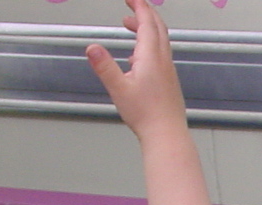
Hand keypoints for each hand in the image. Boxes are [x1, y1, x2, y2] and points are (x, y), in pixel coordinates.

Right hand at [84, 0, 186, 140]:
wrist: (167, 135)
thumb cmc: (146, 116)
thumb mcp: (118, 89)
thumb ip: (104, 67)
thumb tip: (92, 48)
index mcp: (151, 58)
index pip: (148, 23)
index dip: (140, 7)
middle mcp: (164, 62)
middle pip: (158, 28)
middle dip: (145, 12)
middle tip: (131, 4)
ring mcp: (169, 72)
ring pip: (160, 42)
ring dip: (146, 28)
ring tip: (129, 26)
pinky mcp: (169, 82)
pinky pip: (161, 56)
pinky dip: (149, 46)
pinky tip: (137, 57)